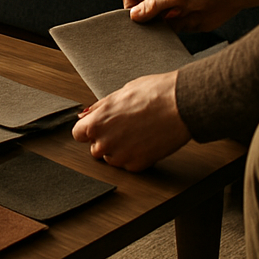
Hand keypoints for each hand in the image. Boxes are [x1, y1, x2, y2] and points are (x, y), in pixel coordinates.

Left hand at [72, 70, 188, 170]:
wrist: (180, 105)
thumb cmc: (153, 94)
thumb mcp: (119, 93)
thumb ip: (99, 108)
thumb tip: (86, 114)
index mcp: (97, 122)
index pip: (77, 134)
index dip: (88, 129)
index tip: (96, 127)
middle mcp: (105, 142)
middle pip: (94, 148)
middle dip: (105, 140)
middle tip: (123, 127)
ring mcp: (121, 156)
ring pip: (111, 159)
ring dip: (119, 150)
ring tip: (136, 133)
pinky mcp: (138, 165)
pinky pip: (129, 164)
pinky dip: (135, 156)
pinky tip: (145, 141)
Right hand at [122, 0, 258, 32]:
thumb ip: (154, 4)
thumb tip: (133, 16)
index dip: (130, 9)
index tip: (134, 23)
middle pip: (143, 12)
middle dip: (142, 23)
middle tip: (142, 36)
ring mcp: (176, 9)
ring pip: (157, 24)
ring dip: (156, 32)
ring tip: (156, 40)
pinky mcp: (187, 21)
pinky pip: (172, 32)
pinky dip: (169, 38)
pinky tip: (168, 42)